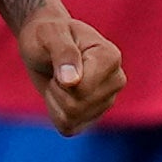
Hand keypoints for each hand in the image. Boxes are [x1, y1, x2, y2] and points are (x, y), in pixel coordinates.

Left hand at [21, 8, 125, 131]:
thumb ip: (63, 54)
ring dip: (55, 100)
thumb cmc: (48, 34)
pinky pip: (68, 128)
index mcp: (111, 57)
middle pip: (76, 107)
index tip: (59, 59)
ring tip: (59, 80)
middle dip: (57, 90)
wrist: (45, 43)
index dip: (61, 79)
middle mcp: (116, 81)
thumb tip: (72, 82)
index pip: (82, 89)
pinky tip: (60, 94)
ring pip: (72, 119)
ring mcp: (108, 100)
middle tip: (57, 71)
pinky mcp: (94, 116)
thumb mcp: (50, 35)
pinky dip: (56, 113)